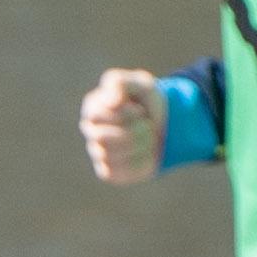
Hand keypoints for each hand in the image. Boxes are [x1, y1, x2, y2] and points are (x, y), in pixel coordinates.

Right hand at [78, 66, 172, 184]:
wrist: (166, 124)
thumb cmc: (147, 101)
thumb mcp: (141, 83)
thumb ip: (121, 83)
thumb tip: (111, 101)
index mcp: (93, 107)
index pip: (99, 115)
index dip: (125, 114)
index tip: (139, 109)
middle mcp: (91, 131)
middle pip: (102, 138)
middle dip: (133, 132)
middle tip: (148, 126)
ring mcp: (98, 152)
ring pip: (111, 156)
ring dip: (138, 147)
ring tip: (148, 138)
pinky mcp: (108, 171)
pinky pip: (118, 173)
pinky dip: (138, 163)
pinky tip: (146, 153)